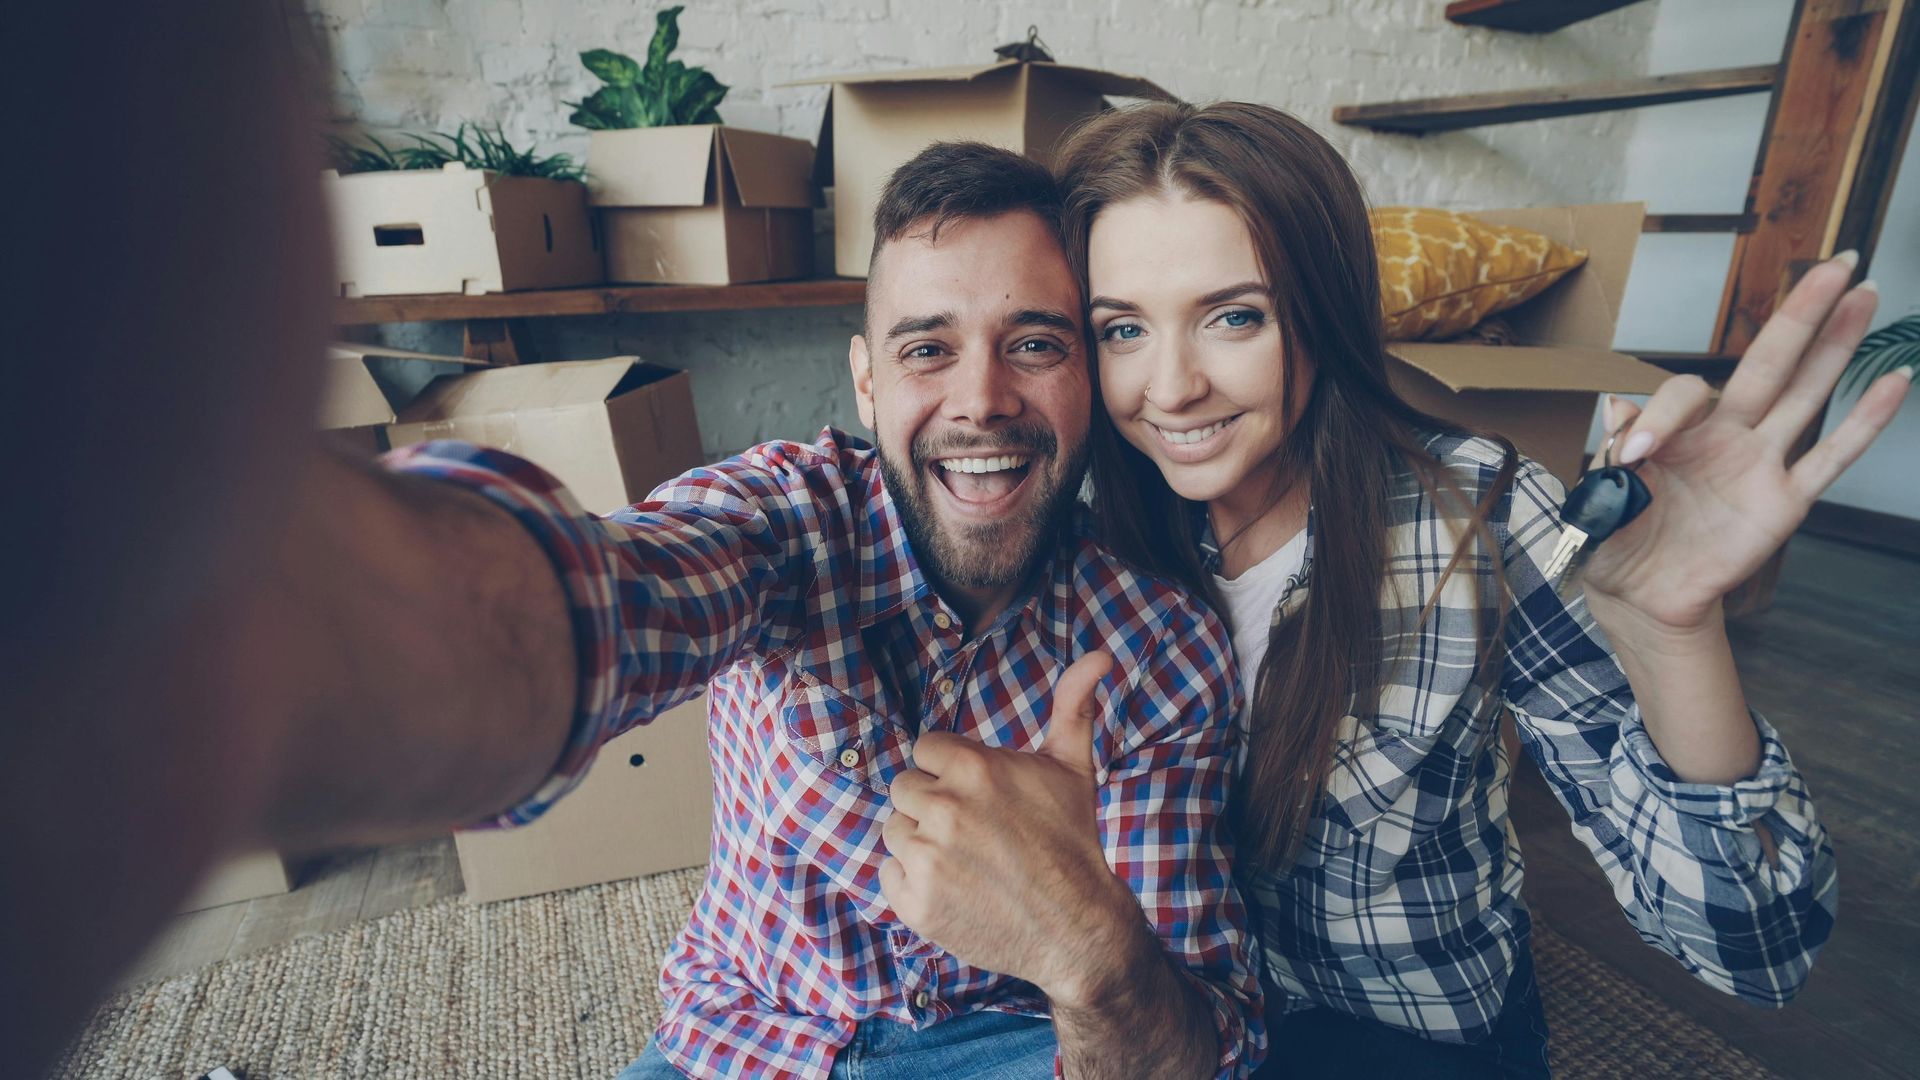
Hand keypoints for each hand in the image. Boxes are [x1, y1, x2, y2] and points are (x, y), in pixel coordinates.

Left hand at [879, 651, 1141, 1003]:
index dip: (952, 770)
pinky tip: (953, 886)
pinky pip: (888, 873)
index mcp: (973, 768)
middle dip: (934, 804)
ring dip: (921, 841)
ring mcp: (926, 857)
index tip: (980, 795)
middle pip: (905, 788)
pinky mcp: (914, 902)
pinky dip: (912, 882)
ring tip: (966, 859)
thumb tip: (1099, 654)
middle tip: (975, 831)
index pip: (926, 750)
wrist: (1077, 929)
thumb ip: (1073, 705)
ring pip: (894, 829)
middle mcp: (943, 808)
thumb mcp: (1073, 768)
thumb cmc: (1073, 842)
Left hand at [1579, 255, 1909, 633]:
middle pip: (1770, 362)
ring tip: (1866, 292)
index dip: (1662, 416)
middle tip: (1835, 263)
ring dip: (1837, 345)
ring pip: (1807, 393)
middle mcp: (1726, 435)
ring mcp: (1759, 464)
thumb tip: (1620, 406)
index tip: (1633, 457)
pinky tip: (1895, 380)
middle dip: (1801, 313)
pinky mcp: (1784, 501)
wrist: (1638, 596)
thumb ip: (1611, 452)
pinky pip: (1832, 457)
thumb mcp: (1598, 494)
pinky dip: (1865, 421)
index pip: (1687, 394)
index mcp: (1678, 428)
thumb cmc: (1616, 539)